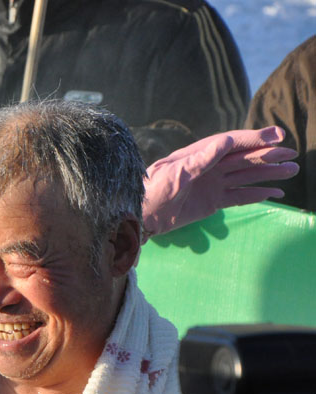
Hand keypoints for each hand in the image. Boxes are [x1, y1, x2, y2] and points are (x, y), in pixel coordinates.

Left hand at [141, 126, 299, 239]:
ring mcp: (213, 184)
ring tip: (292, 169)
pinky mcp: (213, 202)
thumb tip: (225, 141)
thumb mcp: (176, 172)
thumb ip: (201, 159)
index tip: (276, 136)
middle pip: (244, 158)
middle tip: (292, 153)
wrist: (143, 215)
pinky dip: (258, 194)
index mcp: (200, 154)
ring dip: (269, 173)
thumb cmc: (155, 190)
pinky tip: (276, 192)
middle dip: (268, 154)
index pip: (232, 143)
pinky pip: (240, 197)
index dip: (254, 139)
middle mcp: (210, 167)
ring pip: (247, 176)